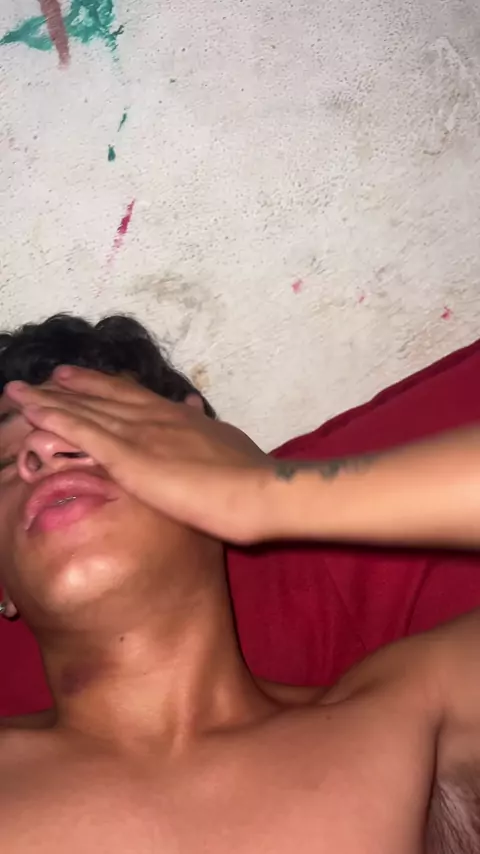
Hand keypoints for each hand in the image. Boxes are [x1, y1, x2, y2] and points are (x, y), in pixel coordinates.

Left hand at [5, 368, 276, 543]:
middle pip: (107, 396)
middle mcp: (155, 416)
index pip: (136, 397)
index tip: (87, 379)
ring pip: (86, 409)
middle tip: (51, 375)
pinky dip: (54, 418)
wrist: (259, 490)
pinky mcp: (128, 456)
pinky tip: (31, 410)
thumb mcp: (228, 442)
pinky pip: (82, 433)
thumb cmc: (251, 476)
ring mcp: (140, 433)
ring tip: (22, 389)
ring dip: (51, 398)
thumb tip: (194, 408)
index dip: (108, 387)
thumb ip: (205, 427)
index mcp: (179, 416)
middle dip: (76, 386)